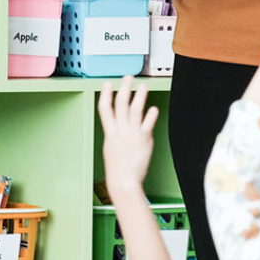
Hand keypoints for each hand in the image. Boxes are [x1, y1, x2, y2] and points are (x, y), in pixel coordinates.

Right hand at [99, 77, 158, 195]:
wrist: (124, 181)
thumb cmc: (118, 168)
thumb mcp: (111, 147)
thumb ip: (116, 133)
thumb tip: (123, 124)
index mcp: (110, 132)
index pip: (104, 108)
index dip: (105, 94)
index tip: (107, 84)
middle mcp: (120, 131)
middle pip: (120, 104)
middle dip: (124, 89)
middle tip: (128, 78)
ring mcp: (132, 134)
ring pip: (135, 110)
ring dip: (139, 96)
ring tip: (143, 86)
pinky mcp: (144, 139)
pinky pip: (148, 123)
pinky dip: (151, 114)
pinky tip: (154, 108)